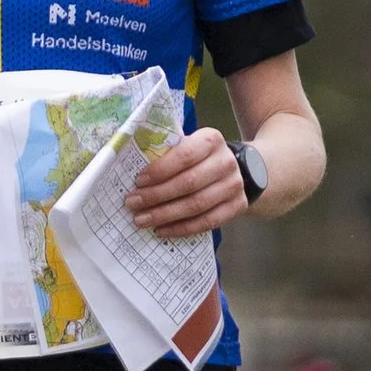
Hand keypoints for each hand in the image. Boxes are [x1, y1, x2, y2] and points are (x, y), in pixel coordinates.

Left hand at [124, 126, 247, 238]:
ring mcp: (234, 185)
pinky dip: (182, 228)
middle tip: (133, 204)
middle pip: (189, 183)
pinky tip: (162, 230)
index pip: (184, 155)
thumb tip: (133, 172)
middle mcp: (226, 162)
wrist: (237, 169)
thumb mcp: (188, 145)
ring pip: (197, 205)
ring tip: (142, 219)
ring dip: (165, 215)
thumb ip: (168, 154)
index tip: (138, 181)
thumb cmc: (200, 158)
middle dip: (157, 196)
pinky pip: (208, 222)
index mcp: (211, 140)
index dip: (160, 170)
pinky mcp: (238, 206)